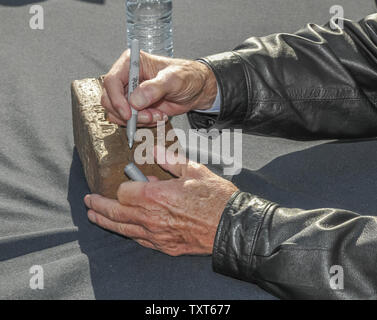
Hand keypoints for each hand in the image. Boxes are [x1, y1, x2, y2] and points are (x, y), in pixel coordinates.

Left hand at [84, 146, 237, 255]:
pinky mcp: (165, 246)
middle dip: (99, 206)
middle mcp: (151, 217)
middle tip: (88, 202)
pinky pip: (139, 240)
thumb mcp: (193, 170)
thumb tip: (152, 150)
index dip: (124, 185)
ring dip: (106, 221)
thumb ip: (169, 160)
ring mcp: (156, 234)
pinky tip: (124, 230)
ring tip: (94, 216)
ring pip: (122, 229)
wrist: (232, 226)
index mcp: (155, 195)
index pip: (124, 191)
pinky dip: (128, 233)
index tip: (130, 180)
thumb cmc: (215, 198)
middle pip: (115, 212)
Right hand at [101, 50, 217, 126]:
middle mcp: (127, 77)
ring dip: (137, 120)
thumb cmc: (187, 77)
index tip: (129, 113)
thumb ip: (155, 88)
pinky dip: (142, 123)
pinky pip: (128, 120)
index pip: (111, 81)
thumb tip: (135, 101)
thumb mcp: (174, 79)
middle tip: (148, 117)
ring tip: (157, 115)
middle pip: (110, 100)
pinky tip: (157, 116)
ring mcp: (130, 93)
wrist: (197, 89)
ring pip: (117, 113)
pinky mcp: (135, 107)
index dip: (116, 99)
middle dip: (128, 113)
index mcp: (132, 63)